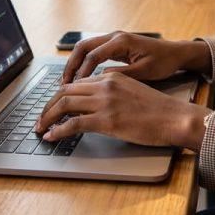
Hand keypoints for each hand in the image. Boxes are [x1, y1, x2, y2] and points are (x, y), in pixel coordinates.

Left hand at [35, 72, 208, 149]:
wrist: (174, 117)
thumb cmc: (158, 109)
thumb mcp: (133, 91)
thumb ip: (114, 92)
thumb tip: (96, 103)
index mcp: (111, 77)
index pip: (76, 82)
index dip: (59, 95)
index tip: (52, 107)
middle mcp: (105, 85)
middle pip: (65, 91)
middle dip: (47, 106)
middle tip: (39, 119)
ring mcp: (105, 102)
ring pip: (64, 104)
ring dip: (47, 117)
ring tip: (40, 128)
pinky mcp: (107, 120)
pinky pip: (73, 123)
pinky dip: (58, 130)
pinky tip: (52, 137)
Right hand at [61, 31, 205, 82]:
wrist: (175, 53)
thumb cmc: (163, 62)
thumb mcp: (145, 71)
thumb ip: (123, 75)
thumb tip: (100, 80)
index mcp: (121, 41)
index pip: (93, 55)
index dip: (81, 72)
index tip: (73, 88)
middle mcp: (115, 36)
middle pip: (83, 47)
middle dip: (70, 65)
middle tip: (61, 85)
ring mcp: (114, 39)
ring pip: (85, 48)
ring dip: (74, 64)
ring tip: (66, 83)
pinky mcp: (115, 46)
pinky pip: (93, 52)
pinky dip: (83, 63)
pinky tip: (79, 79)